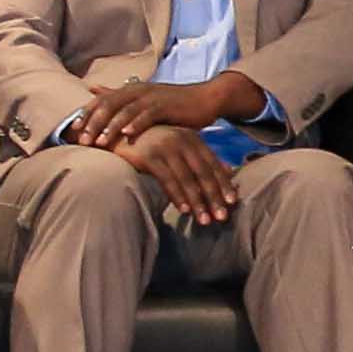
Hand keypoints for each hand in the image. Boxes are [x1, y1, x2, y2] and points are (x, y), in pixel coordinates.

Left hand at [79, 73, 251, 148]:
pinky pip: (148, 115)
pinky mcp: (167, 105)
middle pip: (109, 105)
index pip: (101, 101)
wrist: (205, 99)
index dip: (86, 114)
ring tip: (100, 142)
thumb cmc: (172, 104)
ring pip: (125, 111)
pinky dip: (136, 124)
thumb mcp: (142, 100)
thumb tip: (92, 89)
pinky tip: (127, 136)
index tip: (72, 130)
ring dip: (111, 127)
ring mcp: (152, 97)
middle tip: (82, 139)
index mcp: (130, 90)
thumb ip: (117, 96)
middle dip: (93, 122)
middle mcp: (138, 90)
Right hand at [122, 126, 242, 227]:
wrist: (119, 131)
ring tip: (205, 220)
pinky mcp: (149, 156)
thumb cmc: (153, 141)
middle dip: (214, 197)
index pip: (213, 164)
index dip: (224, 184)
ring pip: (187, 179)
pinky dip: (177, 196)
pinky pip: (167, 180)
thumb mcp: (180, 144)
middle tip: (223, 217)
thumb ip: (202, 156)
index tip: (233, 202)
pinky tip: (184, 210)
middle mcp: (182, 140)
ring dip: (197, 202)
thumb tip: (229, 170)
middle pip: (203, 173)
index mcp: (193, 138)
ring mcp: (166, 147)